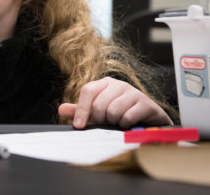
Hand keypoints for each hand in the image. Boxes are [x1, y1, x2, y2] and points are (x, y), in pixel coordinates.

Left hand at [58, 77, 172, 128]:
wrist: (149, 120)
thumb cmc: (119, 114)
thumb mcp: (98, 112)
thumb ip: (79, 110)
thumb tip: (60, 109)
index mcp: (104, 83)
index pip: (88, 91)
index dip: (81, 109)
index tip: (79, 125)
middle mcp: (118, 84)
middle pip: (99, 104)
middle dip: (100, 119)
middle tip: (106, 123)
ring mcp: (133, 92)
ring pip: (113, 111)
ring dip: (114, 122)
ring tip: (118, 122)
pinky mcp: (146, 103)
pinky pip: (127, 117)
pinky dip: (125, 125)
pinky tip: (128, 124)